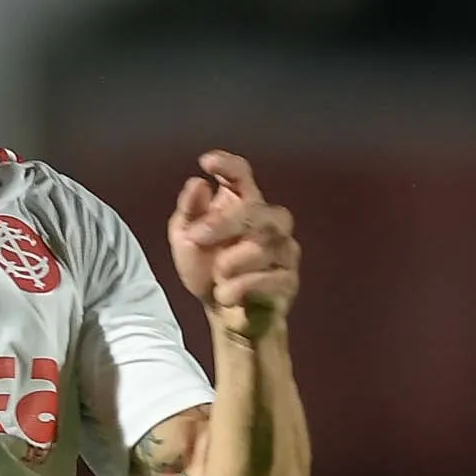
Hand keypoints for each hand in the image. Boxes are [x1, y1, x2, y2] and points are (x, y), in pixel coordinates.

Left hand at [168, 151, 297, 339]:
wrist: (222, 313)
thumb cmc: (206, 268)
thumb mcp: (186, 240)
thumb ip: (189, 212)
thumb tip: (197, 184)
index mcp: (243, 204)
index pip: (242, 176)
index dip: (228, 166)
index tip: (207, 162)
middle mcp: (269, 221)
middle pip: (256, 209)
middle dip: (224, 222)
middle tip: (197, 237)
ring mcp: (284, 249)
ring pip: (265, 244)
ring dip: (231, 262)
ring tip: (217, 276)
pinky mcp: (289, 279)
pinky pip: (271, 278)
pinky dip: (242, 287)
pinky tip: (225, 294)